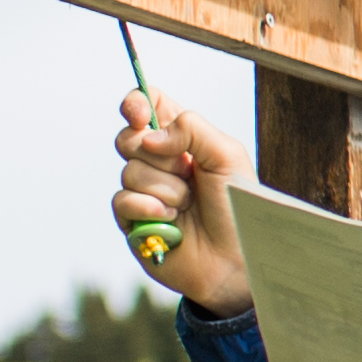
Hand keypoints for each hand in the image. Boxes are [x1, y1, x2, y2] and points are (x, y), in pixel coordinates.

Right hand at [116, 92, 250, 315]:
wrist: (238, 257)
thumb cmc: (239, 206)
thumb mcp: (226, 155)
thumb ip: (191, 129)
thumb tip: (148, 137)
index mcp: (184, 140)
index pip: (149, 105)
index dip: (137, 103)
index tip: (141, 115)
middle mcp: (160, 162)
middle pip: (129, 137)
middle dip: (159, 155)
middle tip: (187, 172)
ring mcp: (144, 191)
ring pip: (129, 171)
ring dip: (166, 189)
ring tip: (189, 205)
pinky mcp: (132, 220)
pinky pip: (122, 200)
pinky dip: (150, 208)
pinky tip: (172, 221)